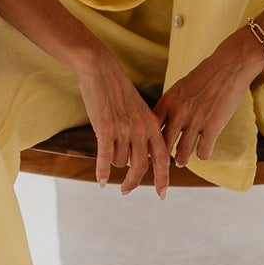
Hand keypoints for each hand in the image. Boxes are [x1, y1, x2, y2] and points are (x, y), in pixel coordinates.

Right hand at [74, 48, 170, 197]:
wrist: (101, 69)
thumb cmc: (117, 90)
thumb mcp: (137, 111)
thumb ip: (141, 135)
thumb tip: (133, 162)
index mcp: (151, 124)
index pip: (162, 158)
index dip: (163, 179)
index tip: (162, 195)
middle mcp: (140, 129)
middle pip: (140, 167)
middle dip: (133, 182)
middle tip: (125, 191)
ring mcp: (123, 129)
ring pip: (119, 161)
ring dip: (112, 162)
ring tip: (106, 147)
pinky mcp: (105, 128)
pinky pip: (104, 158)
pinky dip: (102, 172)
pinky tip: (100, 182)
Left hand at [153, 32, 258, 168]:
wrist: (229, 65)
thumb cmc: (205, 76)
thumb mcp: (180, 88)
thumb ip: (171, 105)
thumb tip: (161, 124)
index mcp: (168, 101)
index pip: (151, 129)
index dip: (149, 141)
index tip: (150, 147)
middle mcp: (179, 112)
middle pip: (163, 145)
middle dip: (162, 156)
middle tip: (163, 161)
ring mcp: (196, 120)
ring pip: (182, 154)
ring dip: (182, 159)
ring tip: (181, 161)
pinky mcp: (214, 126)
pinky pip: (203, 153)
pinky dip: (203, 154)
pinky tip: (203, 151)